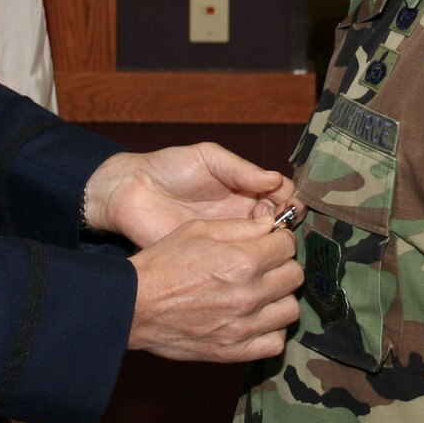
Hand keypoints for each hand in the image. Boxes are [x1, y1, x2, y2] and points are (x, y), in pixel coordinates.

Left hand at [84, 142, 299, 248]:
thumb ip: (241, 169)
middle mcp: (241, 214)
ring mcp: (227, 238)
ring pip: (262, 246)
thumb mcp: (208, 158)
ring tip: (266, 238)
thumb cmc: (169, 167)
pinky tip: (251, 258)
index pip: (281, 195)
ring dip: (270, 244)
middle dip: (285, 223)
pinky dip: (249, 263)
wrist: (131, 191)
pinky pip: (236, 263)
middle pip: (278, 223)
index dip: (291, 200)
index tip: (292, 205)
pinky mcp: (211, 256)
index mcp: (245, 188)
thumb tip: (275, 178)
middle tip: (279, 223)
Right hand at [127, 218, 302, 362]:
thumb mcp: (198, 230)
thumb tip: (272, 225)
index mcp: (242, 260)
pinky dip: (270, 331)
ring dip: (279, 298)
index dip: (278, 240)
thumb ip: (240, 227)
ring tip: (260, 293)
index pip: (288, 245)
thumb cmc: (163, 263)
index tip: (268, 243)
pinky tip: (255, 319)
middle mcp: (249, 294)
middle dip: (281, 266)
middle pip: (295, 275)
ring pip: (291, 309)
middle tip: (264, 267)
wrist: (134, 306)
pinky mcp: (235, 351)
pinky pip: (275, 342)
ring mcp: (244, 326)